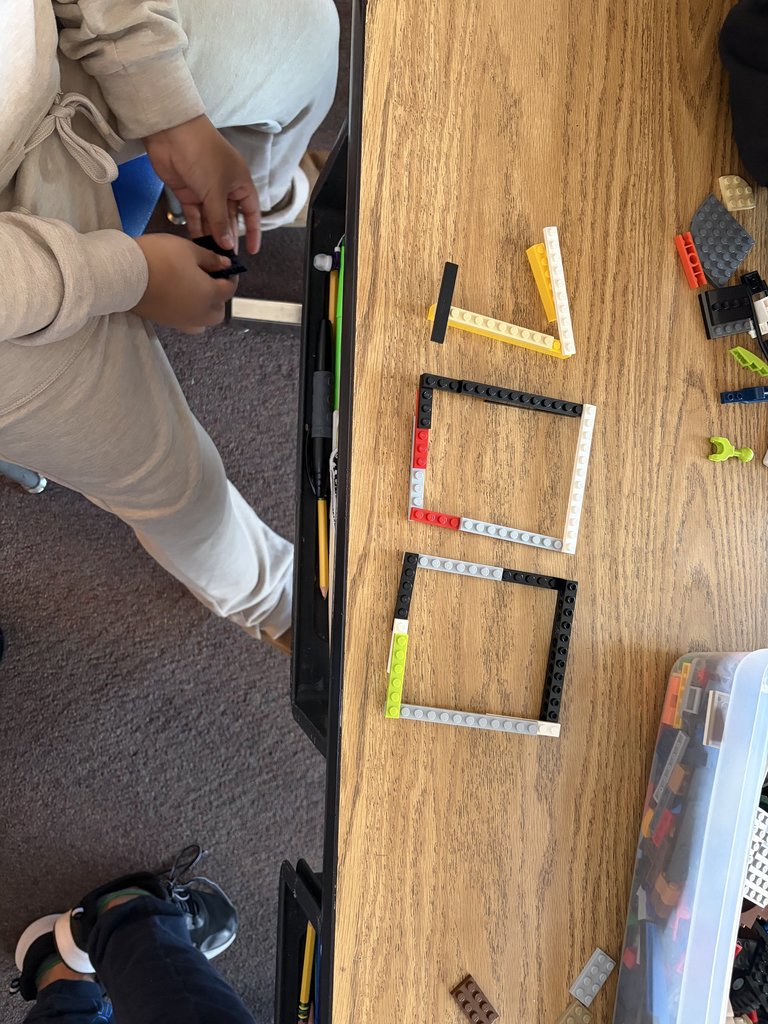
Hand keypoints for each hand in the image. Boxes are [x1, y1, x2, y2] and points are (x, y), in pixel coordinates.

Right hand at [131, 234, 236, 332]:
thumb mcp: (188, 249)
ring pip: (203, 321)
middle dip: (219, 296)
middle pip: (219, 311)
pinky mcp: (166, 322)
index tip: (225, 265)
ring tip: (194, 290)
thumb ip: (211, 259)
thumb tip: (225, 266)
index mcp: (210, 295)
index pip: (229, 289)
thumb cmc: (160, 257)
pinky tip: (179, 298)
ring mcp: (182, 321)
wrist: (124, 274)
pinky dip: (189, 313)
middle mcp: (199, 313)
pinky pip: (185, 323)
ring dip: (205, 309)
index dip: (231, 275)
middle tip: (210, 278)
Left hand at [143, 115, 260, 254]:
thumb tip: (227, 244)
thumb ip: (221, 220)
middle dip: (228, 236)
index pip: (251, 211)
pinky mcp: (188, 192)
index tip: (252, 250)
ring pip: (212, 218)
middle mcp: (225, 187)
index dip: (253, 231)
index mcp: (240, 183)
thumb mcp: (216, 191)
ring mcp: (206, 190)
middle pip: (230, 218)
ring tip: (213, 255)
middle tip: (227, 258)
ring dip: (212, 235)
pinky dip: (197, 228)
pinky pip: (196, 215)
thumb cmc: (203, 154)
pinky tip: (198, 243)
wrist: (171, 133)